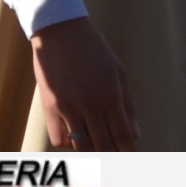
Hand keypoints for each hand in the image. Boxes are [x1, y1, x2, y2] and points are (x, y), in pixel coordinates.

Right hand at [30, 17, 140, 150]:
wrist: (61, 33)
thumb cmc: (95, 51)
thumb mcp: (119, 73)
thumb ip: (127, 105)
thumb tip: (136, 135)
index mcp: (111, 95)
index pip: (123, 135)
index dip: (128, 148)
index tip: (131, 153)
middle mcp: (90, 104)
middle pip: (103, 144)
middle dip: (111, 152)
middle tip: (115, 153)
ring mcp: (68, 107)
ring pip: (80, 146)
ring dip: (91, 149)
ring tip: (97, 146)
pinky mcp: (49, 108)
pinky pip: (59, 139)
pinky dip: (69, 142)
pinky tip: (76, 134)